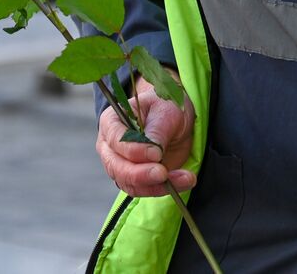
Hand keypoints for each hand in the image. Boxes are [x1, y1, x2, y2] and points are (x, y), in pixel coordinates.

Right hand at [96, 76, 196, 196]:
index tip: (156, 154)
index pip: (116, 141)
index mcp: (112, 122)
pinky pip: (145, 190)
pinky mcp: (136, 179)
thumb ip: (156, 132)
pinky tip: (184, 181)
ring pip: (130, 183)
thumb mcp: (165, 110)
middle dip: (141, 174)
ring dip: (157, 185)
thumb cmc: (166, 106)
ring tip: (185, 178)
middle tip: (163, 173)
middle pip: (117, 167)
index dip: (134, 150)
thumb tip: (153, 154)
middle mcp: (111, 147)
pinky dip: (164, 189)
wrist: (177, 117)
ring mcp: (121, 165)